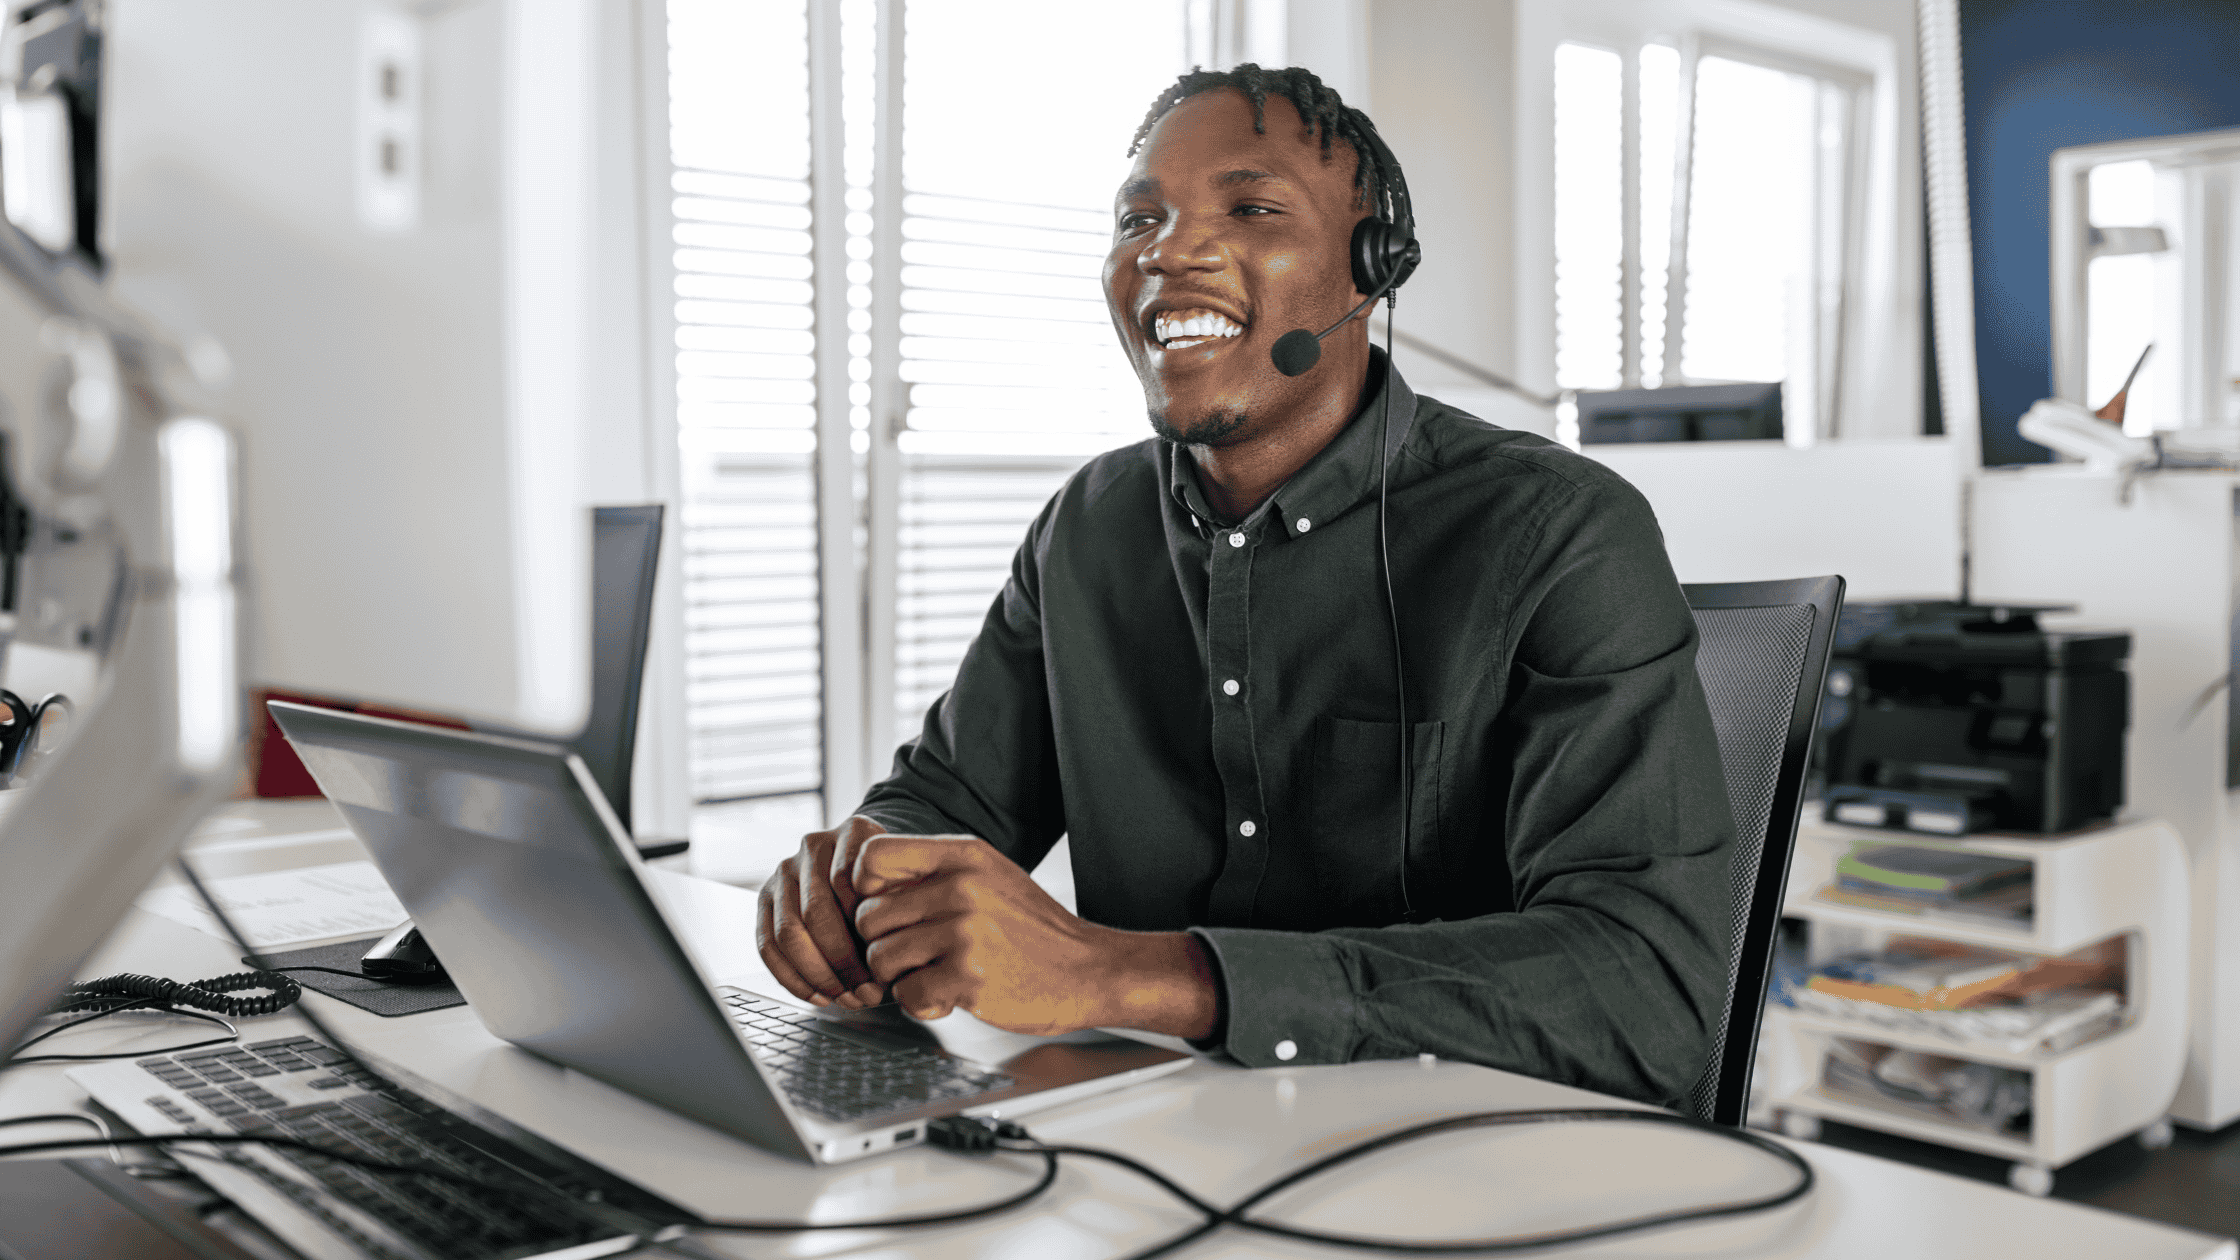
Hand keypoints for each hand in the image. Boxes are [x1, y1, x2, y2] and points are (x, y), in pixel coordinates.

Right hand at [755, 816, 888, 1008]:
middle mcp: (814, 845)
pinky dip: (793, 979)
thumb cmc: (895, 880)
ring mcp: (785, 871)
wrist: (870, 864)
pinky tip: (819, 996)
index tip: (885, 962)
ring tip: (846, 999)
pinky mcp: (765, 898)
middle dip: (843, 962)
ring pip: (788, 932)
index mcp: (854, 832)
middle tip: (866, 993)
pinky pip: (767, 946)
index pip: (850, 881)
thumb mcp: (911, 881)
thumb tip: (896, 960)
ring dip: (818, 976)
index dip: (865, 928)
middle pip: (816, 912)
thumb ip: (904, 906)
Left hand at [851, 834, 1219, 1039]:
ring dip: (899, 976)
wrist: (1089, 970)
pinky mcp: (969, 978)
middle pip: (868, 917)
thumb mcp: (989, 876)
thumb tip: (863, 882)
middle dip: (883, 944)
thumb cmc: (1032, 929)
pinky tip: (951, 995)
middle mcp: (961, 887)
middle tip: (917, 954)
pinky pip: (905, 995)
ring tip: (935, 973)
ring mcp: (966, 932)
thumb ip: (934, 871)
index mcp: (963, 855)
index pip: (872, 858)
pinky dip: (921, 1003)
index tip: (885, 908)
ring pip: (881, 958)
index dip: (864, 888)